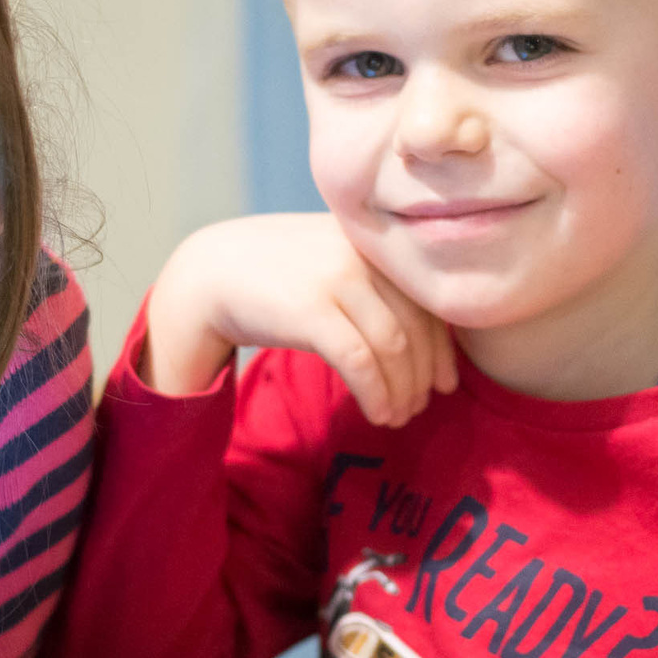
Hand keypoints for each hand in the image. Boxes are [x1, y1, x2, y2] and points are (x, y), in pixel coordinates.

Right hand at [141, 214, 456, 426]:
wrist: (211, 272)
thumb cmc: (279, 275)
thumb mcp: (334, 261)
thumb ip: (376, 282)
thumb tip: (431, 336)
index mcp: (374, 242)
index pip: (427, 300)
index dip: (443, 348)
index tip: (446, 381)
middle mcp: (361, 254)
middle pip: (416, 326)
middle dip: (425, 375)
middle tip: (423, 405)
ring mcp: (336, 280)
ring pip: (393, 347)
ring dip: (403, 391)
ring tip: (399, 416)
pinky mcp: (311, 310)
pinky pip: (360, 362)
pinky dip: (376, 394)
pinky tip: (378, 412)